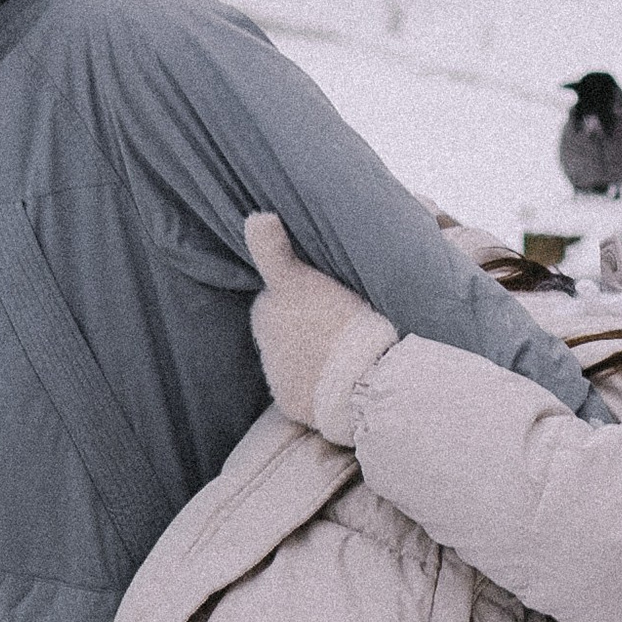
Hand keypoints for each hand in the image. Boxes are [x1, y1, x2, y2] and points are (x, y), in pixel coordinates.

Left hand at [244, 212, 398, 443]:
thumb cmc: (340, 323)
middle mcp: (263, 346)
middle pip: (283, 327)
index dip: (303, 293)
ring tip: (345, 350)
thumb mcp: (303, 278)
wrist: (364, 382)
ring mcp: (276, 378)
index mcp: (266, 310)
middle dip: (303, 323)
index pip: (279, 296)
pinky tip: (340, 377)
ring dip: (312, 354)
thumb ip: (272, 249)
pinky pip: (302, 389)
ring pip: (293, 358)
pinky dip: (316, 384)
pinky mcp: (291, 403)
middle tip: (339, 321)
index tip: (327, 296)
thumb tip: (256, 218)